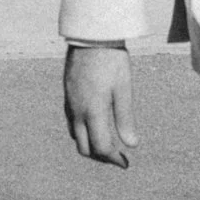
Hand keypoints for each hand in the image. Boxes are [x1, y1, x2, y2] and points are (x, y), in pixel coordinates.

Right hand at [64, 43, 137, 166]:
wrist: (90, 36)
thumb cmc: (111, 60)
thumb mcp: (123, 88)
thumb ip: (125, 118)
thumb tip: (131, 145)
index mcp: (93, 111)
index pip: (101, 147)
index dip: (114, 159)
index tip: (126, 163)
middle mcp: (77, 111)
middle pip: (85, 148)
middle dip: (100, 157)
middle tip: (117, 157)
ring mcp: (70, 104)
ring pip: (76, 137)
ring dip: (90, 146)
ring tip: (107, 144)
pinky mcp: (67, 95)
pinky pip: (71, 123)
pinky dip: (82, 133)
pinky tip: (94, 127)